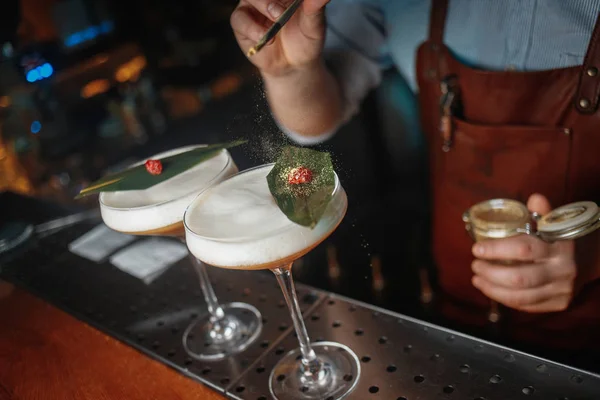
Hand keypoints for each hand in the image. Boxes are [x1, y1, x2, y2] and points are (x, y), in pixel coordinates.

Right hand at [231, 0, 329, 76]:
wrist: (294, 64)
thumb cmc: (305, 39)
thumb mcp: (314, 24)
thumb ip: (315, 7)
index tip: (290, 2)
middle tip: (281, 11)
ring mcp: (253, 6)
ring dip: (263, 5)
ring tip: (277, 21)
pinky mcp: (242, 22)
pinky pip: (239, 19)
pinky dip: (252, 28)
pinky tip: (265, 38)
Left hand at [471, 194, 576, 312]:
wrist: (591, 259)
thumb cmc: (561, 238)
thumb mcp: (556, 222)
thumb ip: (542, 213)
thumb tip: (534, 198)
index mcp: (559, 246)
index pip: (524, 249)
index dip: (496, 250)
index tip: (476, 249)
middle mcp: (562, 270)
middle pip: (519, 278)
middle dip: (491, 273)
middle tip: (475, 265)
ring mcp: (562, 290)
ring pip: (521, 296)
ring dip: (493, 289)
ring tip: (477, 279)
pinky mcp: (560, 304)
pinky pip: (528, 306)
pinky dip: (506, 300)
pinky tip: (491, 290)